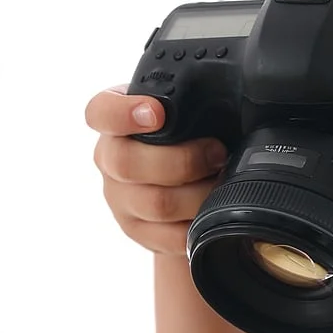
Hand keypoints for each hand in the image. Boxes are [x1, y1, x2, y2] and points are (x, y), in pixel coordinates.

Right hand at [87, 87, 228, 256]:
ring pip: (155, 203)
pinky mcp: (137, 231)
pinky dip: (197, 224)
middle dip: (183, 160)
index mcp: (116, 123)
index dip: (123, 113)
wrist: (187, 186)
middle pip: (127, 163)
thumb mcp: (186, 112)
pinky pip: (169, 235)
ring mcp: (120, 199)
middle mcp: (110, 160)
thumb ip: (192, 103)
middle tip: (217, 153)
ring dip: (198, 194)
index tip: (157, 112)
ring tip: (222, 183)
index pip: (100, 112)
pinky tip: (212, 212)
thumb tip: (232, 96)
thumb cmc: (190, 137)